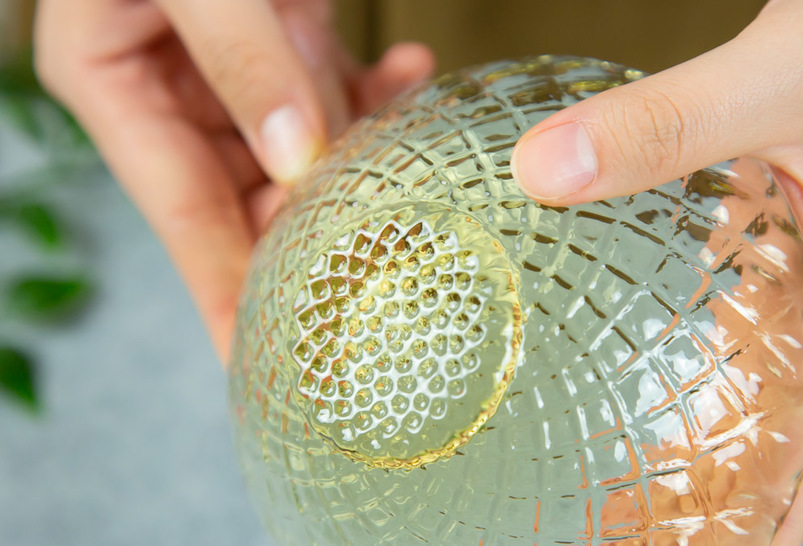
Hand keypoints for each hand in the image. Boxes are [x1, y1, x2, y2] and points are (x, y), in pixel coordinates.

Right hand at [33, 0, 433, 360]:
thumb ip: (239, 54)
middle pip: (256, 194)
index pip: (187, 219)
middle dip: (324, 230)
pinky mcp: (279, 33)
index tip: (273, 373)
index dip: (232, 300)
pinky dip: (376, 86)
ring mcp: (229, 67)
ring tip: (413, 161)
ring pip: (307, 146)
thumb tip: (295, 154)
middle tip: (391, 271)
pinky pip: (332, 82)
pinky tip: (410, 73)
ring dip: (365, 151)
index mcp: (113, 85)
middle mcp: (171, 90)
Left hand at [511, 0, 802, 542]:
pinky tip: (622, 357)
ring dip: (696, 433)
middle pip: (783, 442)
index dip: (761, 528)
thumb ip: (665, 123)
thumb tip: (541, 174)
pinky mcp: (785, 255)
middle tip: (625, 528)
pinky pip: (738, 331)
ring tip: (614, 472)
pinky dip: (689, 362)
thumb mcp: (774, 82)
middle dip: (714, 496)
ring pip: (758, 390)